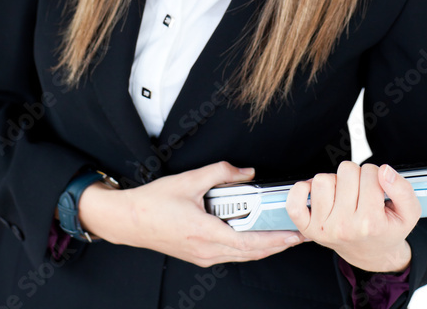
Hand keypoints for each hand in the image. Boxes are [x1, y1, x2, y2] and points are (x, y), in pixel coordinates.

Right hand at [78, 161, 304, 266]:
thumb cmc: (154, 203)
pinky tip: (255, 236)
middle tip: (297, 235)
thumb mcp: (189, 180)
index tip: (294, 235)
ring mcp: (203, 256)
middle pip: (251, 253)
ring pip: (241, 255)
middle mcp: (207, 250)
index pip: (250, 241)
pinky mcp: (198, 254)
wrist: (129, 221)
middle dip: (277, 245)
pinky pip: (230, 253)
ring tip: (282, 236)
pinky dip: (247, 246)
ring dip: (263, 247)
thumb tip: (246, 171)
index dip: (276, 239)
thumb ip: (221, 172)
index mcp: (207, 233)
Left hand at [286, 161, 420, 272]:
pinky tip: (317, 195)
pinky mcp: (308, 228)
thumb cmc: (387, 230)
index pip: (370, 172)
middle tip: (361, 194)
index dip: (376, 176)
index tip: (378, 191)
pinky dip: (302, 190)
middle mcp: (344, 226)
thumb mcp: (409, 213)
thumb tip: (384, 170)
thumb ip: (403, 189)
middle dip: (356, 177)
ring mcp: (323, 228)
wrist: (372, 255)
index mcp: (370, 223)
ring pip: (323, 179)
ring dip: (335, 182)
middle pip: (346, 170)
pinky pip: (294, 201)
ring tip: (344, 196)